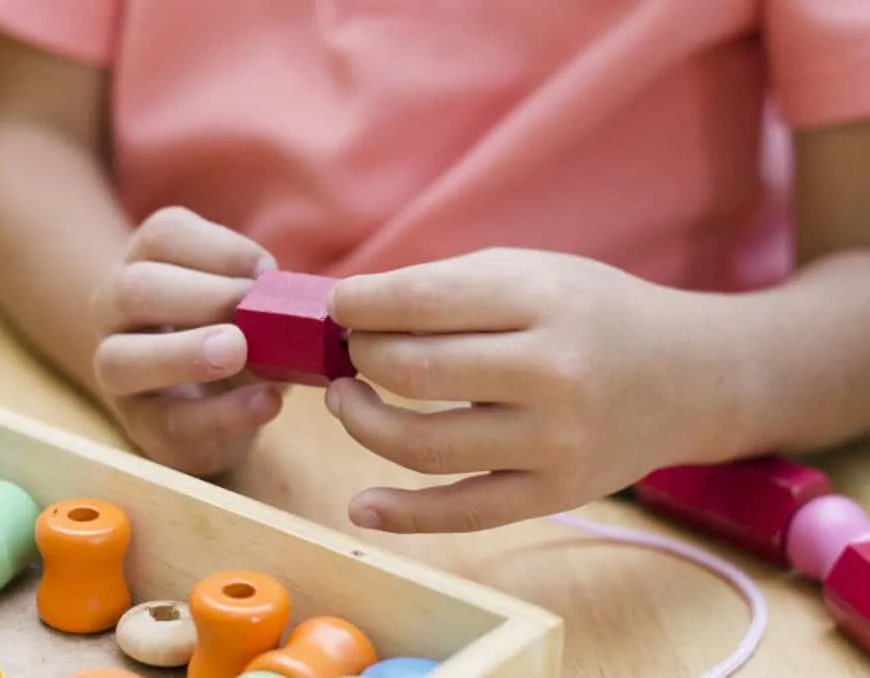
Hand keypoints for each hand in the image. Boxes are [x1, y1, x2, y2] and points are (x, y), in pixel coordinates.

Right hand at [91, 207, 284, 475]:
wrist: (215, 408)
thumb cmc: (232, 336)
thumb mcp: (247, 306)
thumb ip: (265, 295)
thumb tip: (301, 296)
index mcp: (144, 263)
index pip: (161, 235)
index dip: (218, 248)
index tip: (267, 271)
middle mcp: (115, 312)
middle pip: (133, 289)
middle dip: (199, 297)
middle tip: (250, 310)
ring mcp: (117, 372)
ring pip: (122, 359)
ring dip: (185, 352)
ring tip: (238, 351)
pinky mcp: (145, 427)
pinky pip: (173, 421)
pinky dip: (225, 413)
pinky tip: (268, 402)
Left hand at [326, 248, 756, 532]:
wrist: (690, 377)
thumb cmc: (595, 314)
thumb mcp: (534, 273)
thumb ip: (448, 288)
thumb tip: (354, 313)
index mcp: (544, 300)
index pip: (423, 301)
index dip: (362, 304)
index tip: (340, 305)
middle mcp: (554, 372)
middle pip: (415, 372)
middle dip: (362, 357)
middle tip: (352, 350)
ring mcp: (556, 442)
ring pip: (425, 445)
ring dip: (363, 423)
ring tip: (346, 401)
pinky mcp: (556, 494)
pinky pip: (464, 512)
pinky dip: (403, 515)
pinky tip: (361, 506)